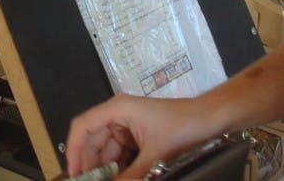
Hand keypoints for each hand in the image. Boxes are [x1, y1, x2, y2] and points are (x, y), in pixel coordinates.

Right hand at [65, 94, 212, 179]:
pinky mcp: (137, 137)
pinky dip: (118, 169)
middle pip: (92, 141)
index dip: (73, 150)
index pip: (83, 126)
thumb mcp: (155, 156)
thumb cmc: (183, 126)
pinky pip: (120, 155)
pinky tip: (119, 179)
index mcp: (117, 110)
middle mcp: (118, 115)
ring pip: (106, 152)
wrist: (210, 120)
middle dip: (90, 165)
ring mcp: (127, 126)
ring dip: (106, 170)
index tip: (73, 174)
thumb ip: (131, 176)